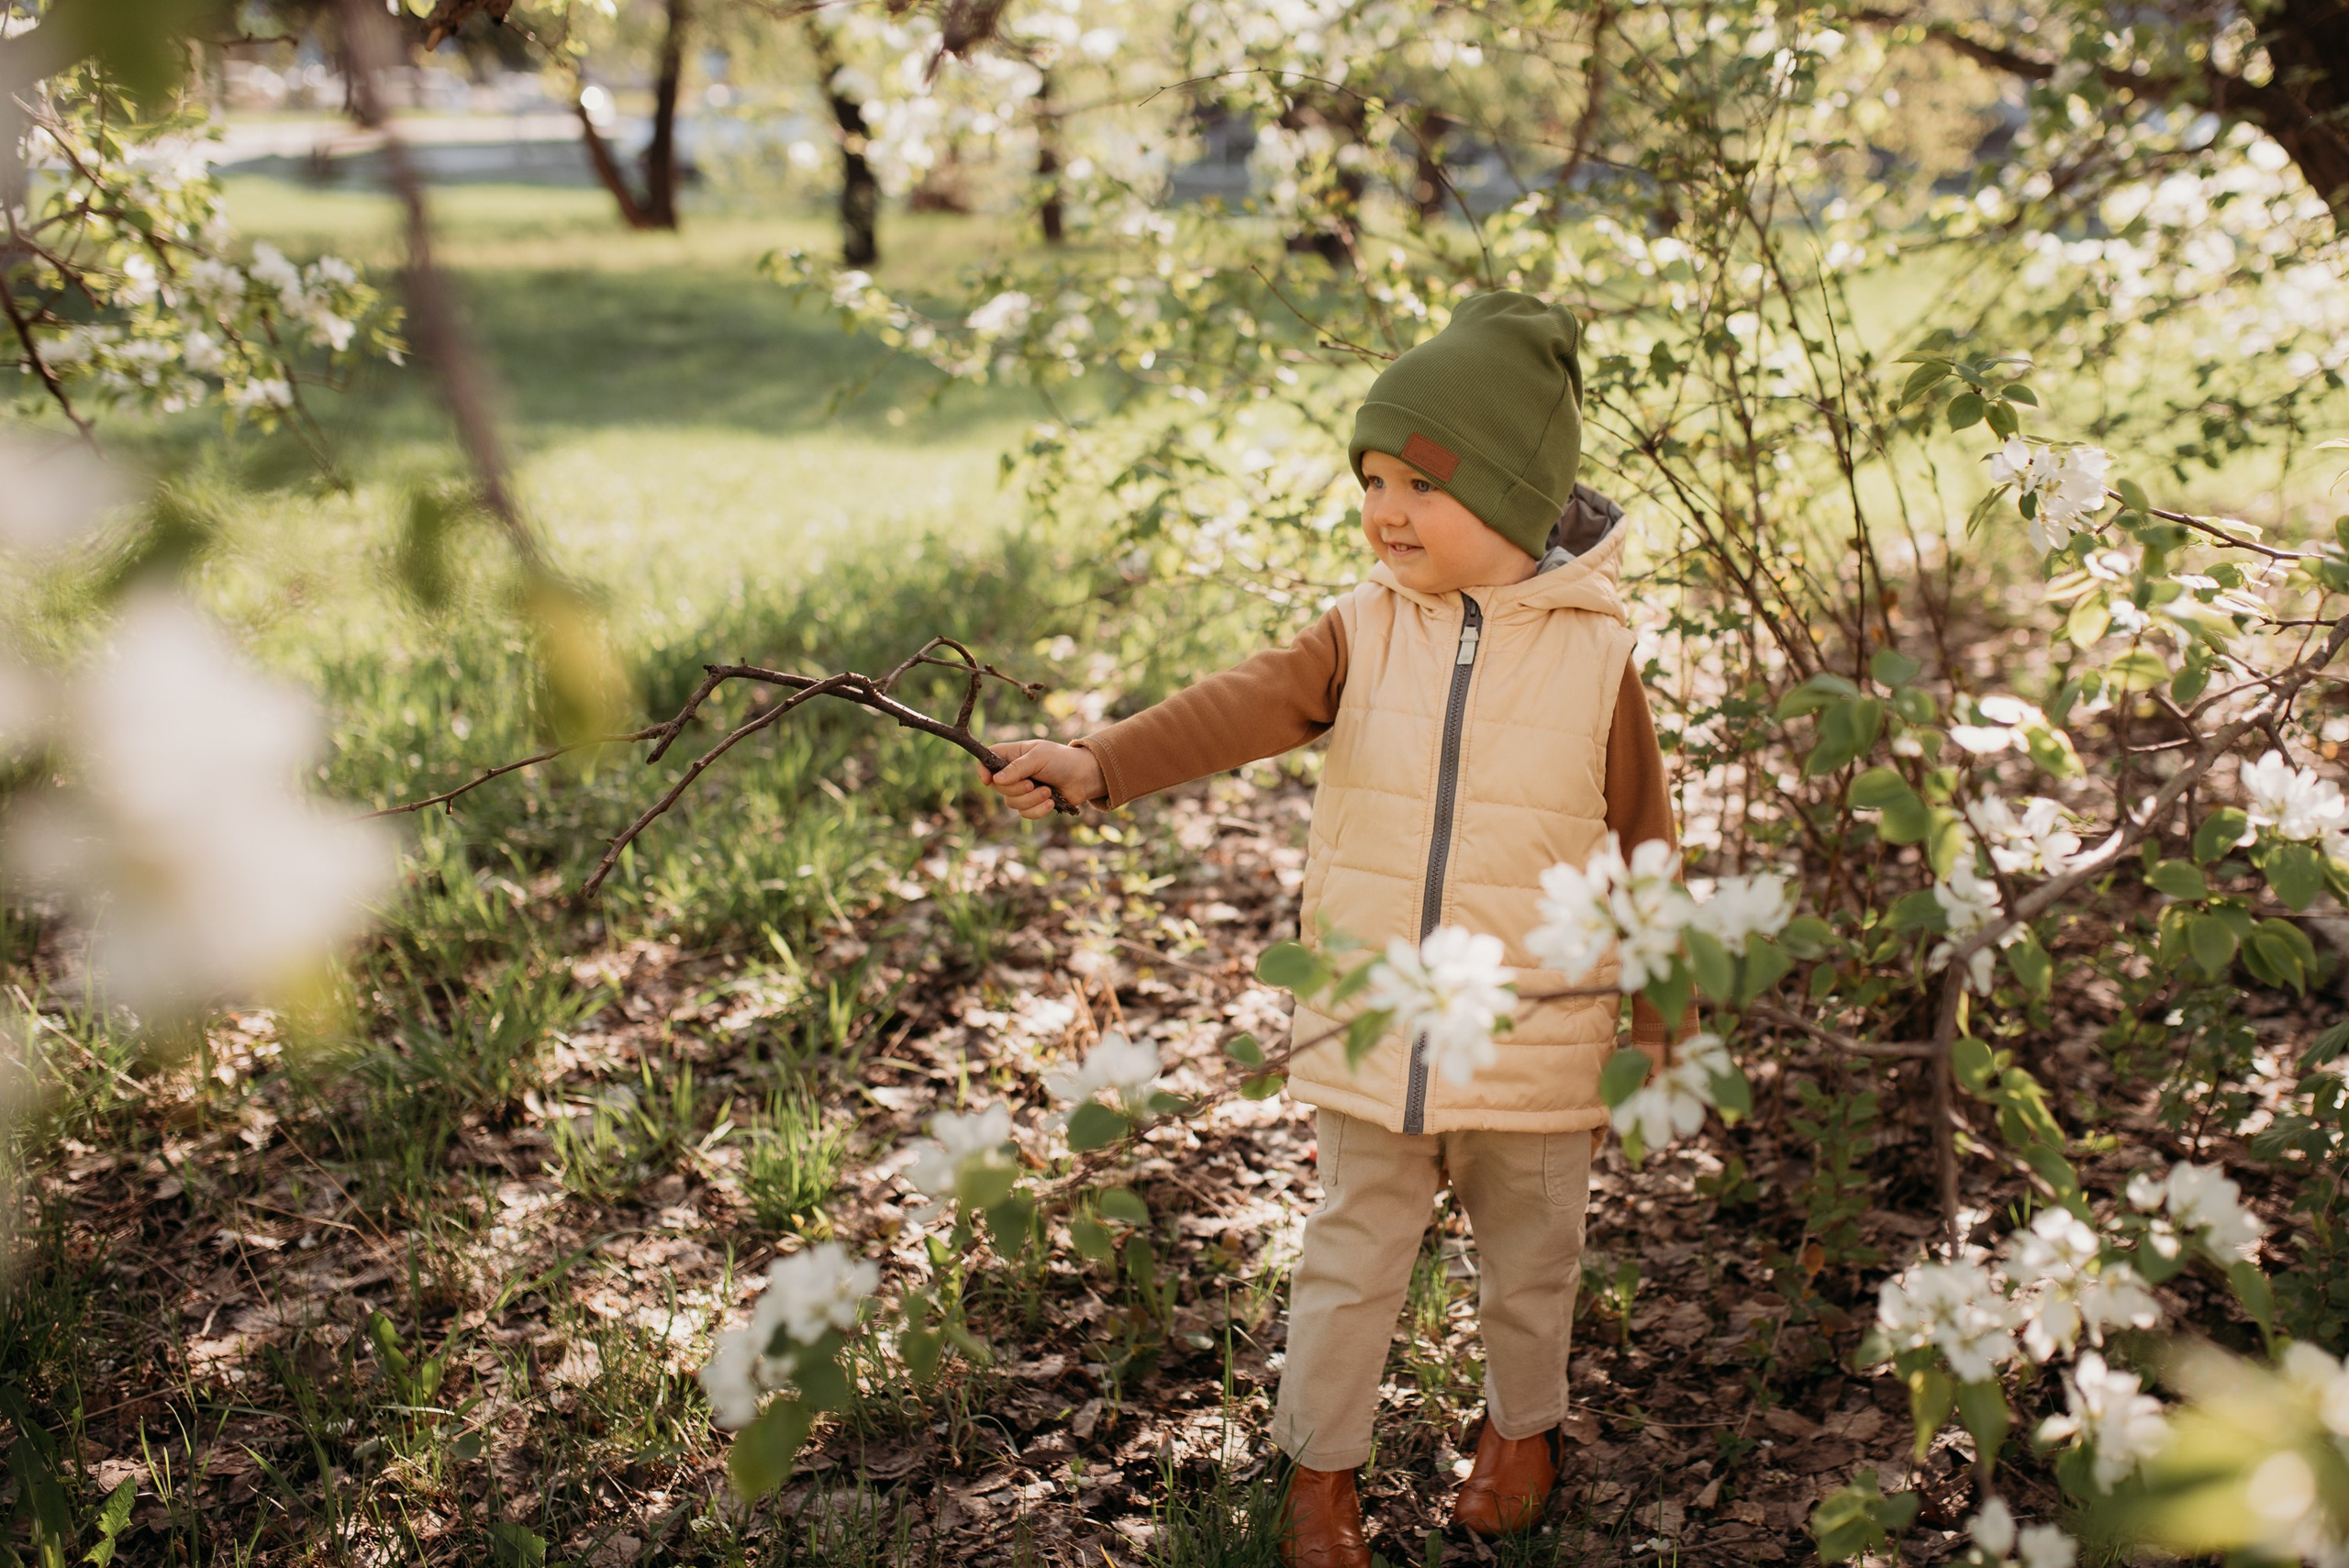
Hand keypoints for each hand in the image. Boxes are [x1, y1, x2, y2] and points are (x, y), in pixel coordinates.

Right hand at [982, 739, 1102, 819]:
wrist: (1085, 777)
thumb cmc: (1062, 760)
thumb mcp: (1039, 757)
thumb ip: (1017, 767)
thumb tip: (995, 780)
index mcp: (1012, 755)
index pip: (987, 760)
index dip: (983, 770)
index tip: (988, 780)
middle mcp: (1014, 773)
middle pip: (998, 786)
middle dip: (1016, 789)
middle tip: (1032, 783)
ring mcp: (1022, 790)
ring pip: (1011, 803)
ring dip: (1031, 800)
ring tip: (1048, 792)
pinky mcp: (1033, 804)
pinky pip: (1025, 813)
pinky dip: (1038, 810)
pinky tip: (1051, 803)